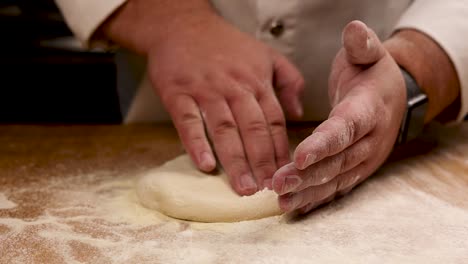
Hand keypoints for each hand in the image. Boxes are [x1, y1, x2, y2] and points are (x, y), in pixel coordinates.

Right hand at [148, 14, 303, 194]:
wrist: (182, 25)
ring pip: (225, 129)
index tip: (287, 174)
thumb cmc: (225, 44)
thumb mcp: (266, 54)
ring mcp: (206, 90)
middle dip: (263, 161)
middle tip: (268, 190)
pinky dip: (196, 143)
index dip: (281, 150)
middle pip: (253, 129)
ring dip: (235, 160)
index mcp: (257, 81)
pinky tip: (205, 165)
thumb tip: (298, 113)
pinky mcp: (178, 93)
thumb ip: (289, 80)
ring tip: (243, 187)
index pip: (274, 121)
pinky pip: (188, 121)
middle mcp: (234, 88)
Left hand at [272, 21, 406, 212]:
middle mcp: (370, 139)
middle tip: (278, 184)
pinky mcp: (358, 170)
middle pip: (337, 161)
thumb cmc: (372, 75)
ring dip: (308, 192)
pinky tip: (296, 206)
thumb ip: (362, 45)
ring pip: (335, 179)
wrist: (392, 98)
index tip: (299, 156)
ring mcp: (365, 159)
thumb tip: (354, 30)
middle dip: (307, 175)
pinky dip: (317, 198)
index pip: (345, 129)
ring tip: (281, 201)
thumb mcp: (369, 54)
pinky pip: (337, 187)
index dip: (323, 144)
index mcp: (370, 109)